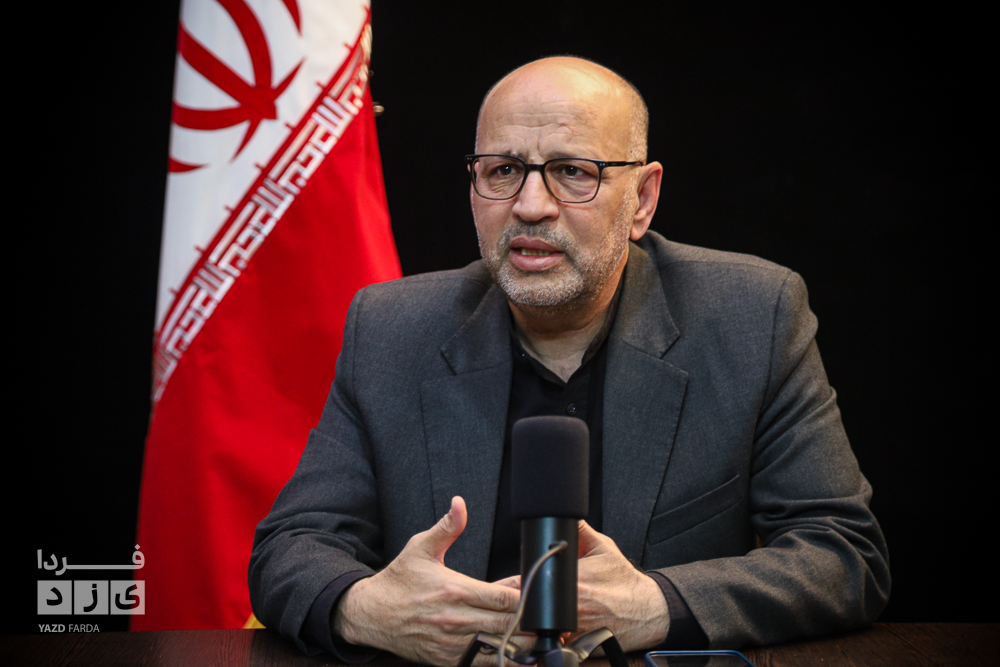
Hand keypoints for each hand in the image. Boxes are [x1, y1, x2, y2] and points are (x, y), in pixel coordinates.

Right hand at [334, 497, 521, 666]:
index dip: (527, 597)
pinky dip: (501, 660)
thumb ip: (447, 527)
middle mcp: (456, 620)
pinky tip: (515, 653)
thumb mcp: (421, 547)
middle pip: (508, 624)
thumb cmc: (399, 580)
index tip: (537, 592)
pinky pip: (482, 664)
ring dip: (521, 643)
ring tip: (537, 635)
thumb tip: (460, 504)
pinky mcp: (447, 660)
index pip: (504, 598)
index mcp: (455, 590)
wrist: (371, 613)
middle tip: (546, 615)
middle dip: (530, 621)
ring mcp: (453, 644)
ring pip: (499, 648)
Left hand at [490, 523, 668, 651]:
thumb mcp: (602, 547)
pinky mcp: (576, 645)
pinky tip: (538, 633)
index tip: (494, 588)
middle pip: (520, 611)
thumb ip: (578, 530)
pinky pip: (548, 645)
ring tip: (515, 618)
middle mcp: (567, 611)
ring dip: (521, 625)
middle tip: (497, 603)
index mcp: (568, 585)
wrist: (648, 611)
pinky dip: (540, 640)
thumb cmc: (625, 582)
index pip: (522, 585)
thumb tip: (561, 513)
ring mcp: (570, 632)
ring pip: (531, 632)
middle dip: (506, 608)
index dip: (503, 587)